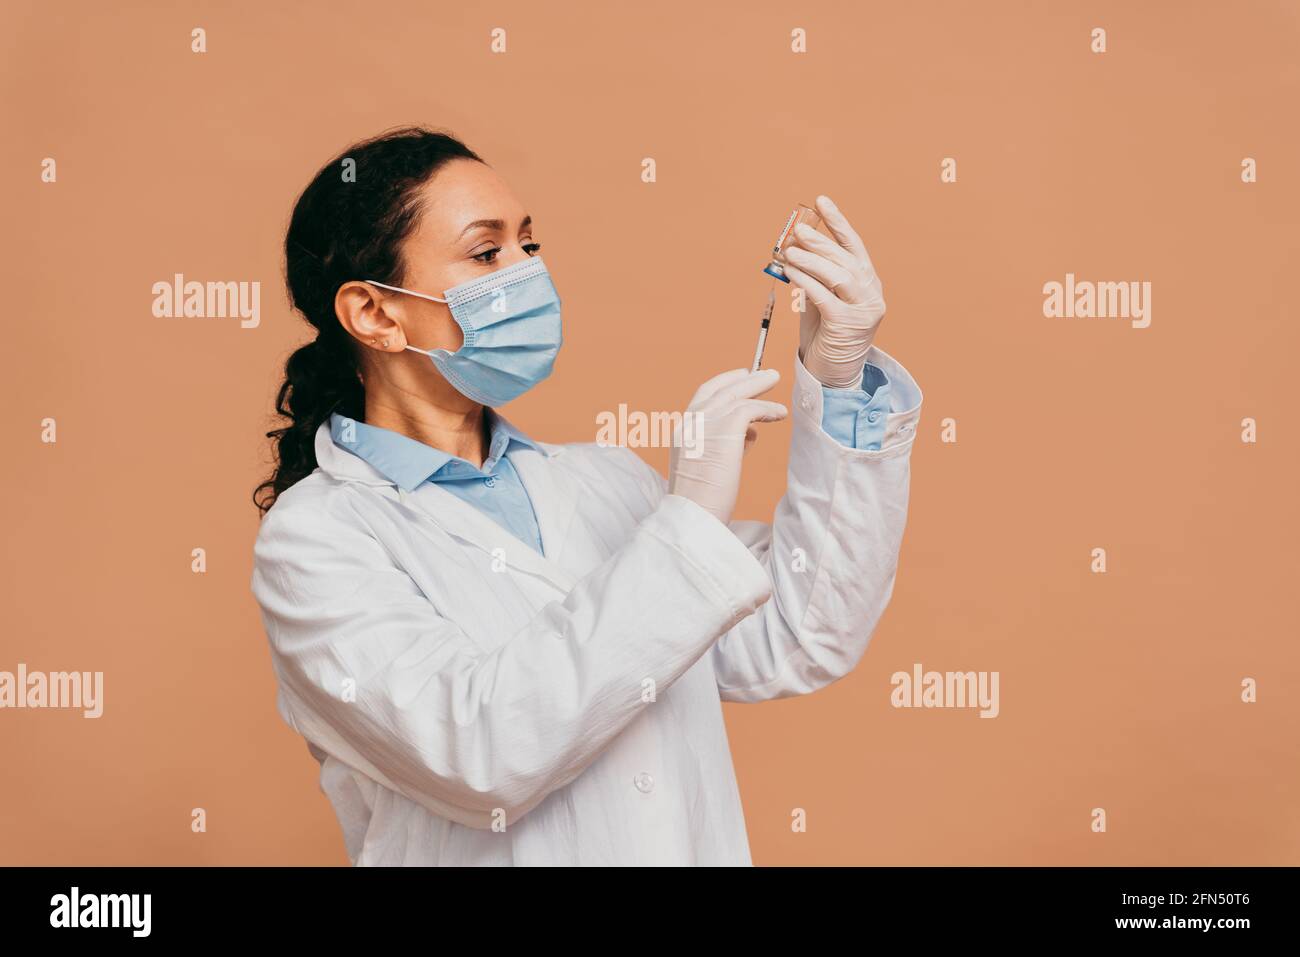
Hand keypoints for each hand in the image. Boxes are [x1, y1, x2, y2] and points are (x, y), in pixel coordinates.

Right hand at [668, 368, 787, 524]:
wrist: (692, 516)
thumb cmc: (700, 502)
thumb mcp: (704, 466)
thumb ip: (721, 445)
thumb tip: (748, 435)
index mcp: (682, 431)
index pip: (703, 397)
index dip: (723, 384)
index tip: (739, 378)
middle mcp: (691, 423)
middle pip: (720, 389)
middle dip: (744, 378)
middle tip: (764, 374)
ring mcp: (706, 424)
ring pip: (736, 394)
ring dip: (758, 386)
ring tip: (775, 380)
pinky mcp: (725, 430)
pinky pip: (751, 409)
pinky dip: (767, 409)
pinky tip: (779, 414)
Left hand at [782, 195, 886, 389]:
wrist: (832, 373)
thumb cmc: (825, 334)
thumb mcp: (820, 298)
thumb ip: (814, 276)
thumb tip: (794, 248)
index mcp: (867, 281)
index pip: (854, 245)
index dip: (838, 222)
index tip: (822, 201)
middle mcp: (871, 292)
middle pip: (845, 258)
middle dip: (820, 241)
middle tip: (797, 230)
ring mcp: (863, 309)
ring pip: (838, 275)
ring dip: (811, 260)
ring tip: (789, 251)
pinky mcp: (848, 324)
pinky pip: (825, 296)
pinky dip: (806, 282)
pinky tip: (791, 273)